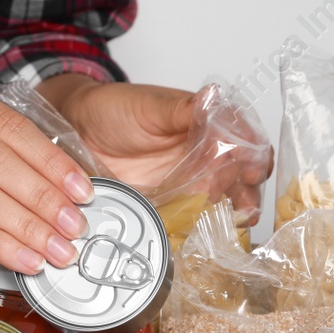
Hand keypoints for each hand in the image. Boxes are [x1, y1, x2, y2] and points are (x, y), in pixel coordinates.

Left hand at [44, 75, 273, 223]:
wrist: (80, 132)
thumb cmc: (115, 110)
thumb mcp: (149, 106)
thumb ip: (183, 110)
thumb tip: (212, 98)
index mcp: (208, 123)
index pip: (244, 138)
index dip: (254, 154)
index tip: (253, 166)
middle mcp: (205, 153)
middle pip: (242, 174)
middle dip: (249, 189)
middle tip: (245, 201)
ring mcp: (191, 180)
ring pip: (225, 198)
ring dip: (236, 210)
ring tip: (238, 219)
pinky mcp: (173, 203)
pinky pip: (196, 217)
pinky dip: (207, 227)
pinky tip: (213, 234)